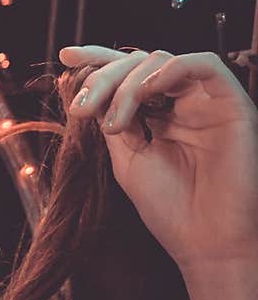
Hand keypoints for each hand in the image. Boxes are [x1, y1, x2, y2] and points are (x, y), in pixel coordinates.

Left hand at [59, 45, 257, 299]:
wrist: (206, 244)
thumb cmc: (170, 208)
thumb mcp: (125, 157)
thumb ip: (108, 118)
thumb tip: (74, 84)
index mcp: (157, 113)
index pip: (126, 72)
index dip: (98, 59)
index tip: (66, 56)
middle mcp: (181, 102)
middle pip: (138, 62)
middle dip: (105, 77)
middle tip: (83, 105)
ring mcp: (206, 101)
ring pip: (163, 60)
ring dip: (129, 82)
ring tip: (115, 120)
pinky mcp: (233, 103)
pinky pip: (207, 65)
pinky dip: (171, 69)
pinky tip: (147, 92)